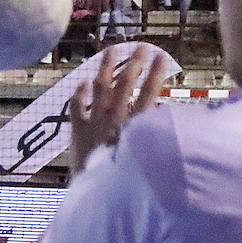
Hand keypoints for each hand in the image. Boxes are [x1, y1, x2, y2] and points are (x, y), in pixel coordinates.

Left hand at [68, 45, 168, 174]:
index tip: (162, 56)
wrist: (100, 196)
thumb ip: (154, 131)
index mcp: (137, 125)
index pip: (150, 92)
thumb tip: (165, 113)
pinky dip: (79, 92)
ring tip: (111, 50)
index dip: (156, 72)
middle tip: (142, 46)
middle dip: (135, 62)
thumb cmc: (129, 177)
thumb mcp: (148, 153)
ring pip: (100, 87)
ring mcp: (95, 122)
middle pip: (126, 83)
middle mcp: (116, 119)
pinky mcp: (78, 130)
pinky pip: (76, 105)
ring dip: (106, 67)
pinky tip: (83, 81)